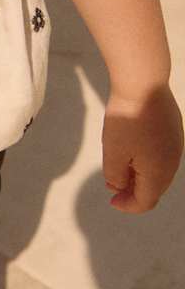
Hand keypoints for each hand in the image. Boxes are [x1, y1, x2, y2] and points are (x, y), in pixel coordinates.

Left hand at [102, 84, 182, 212]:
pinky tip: (131, 149)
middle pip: (154, 188)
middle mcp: (172, 162)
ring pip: (159, 171)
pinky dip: (146, 160)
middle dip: (134, 191)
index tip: (111, 200)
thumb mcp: (113, 151)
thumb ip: (115, 175)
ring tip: (118, 167)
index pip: (145, 201)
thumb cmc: (126, 119)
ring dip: (140, 175)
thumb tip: (119, 186)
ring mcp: (176, 145)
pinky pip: (162, 154)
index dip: (128, 205)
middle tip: (113, 186)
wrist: (144, 83)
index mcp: (158, 173)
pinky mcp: (174, 130)